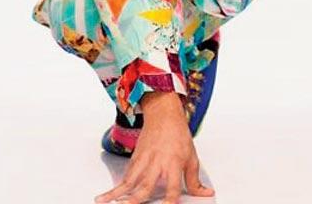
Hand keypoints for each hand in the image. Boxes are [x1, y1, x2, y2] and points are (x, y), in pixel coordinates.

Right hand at [95, 92, 213, 203]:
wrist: (163, 115)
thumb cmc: (178, 135)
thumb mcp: (191, 157)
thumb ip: (195, 180)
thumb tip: (205, 193)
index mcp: (174, 163)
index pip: (173, 187)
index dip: (171, 200)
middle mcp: (157, 163)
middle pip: (146, 185)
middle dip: (136, 199)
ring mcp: (144, 160)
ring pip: (130, 180)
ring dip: (117, 192)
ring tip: (105, 200)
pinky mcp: (135, 158)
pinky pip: (126, 174)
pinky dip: (118, 185)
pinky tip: (110, 194)